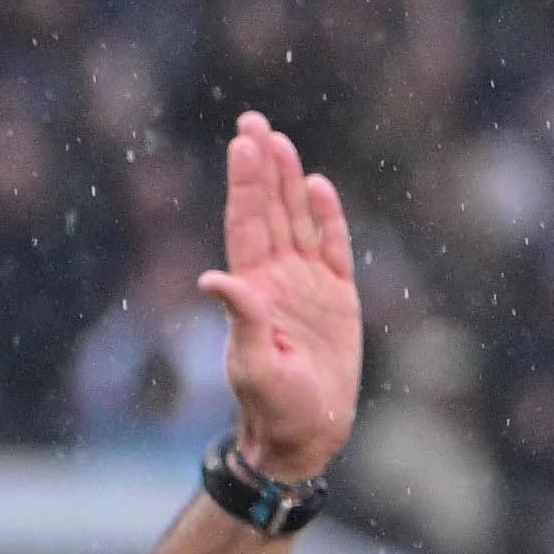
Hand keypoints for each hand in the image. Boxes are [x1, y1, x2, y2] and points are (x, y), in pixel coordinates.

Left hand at [199, 113, 360, 485]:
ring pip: (297, 221)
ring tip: (280, 140)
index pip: (247, 224)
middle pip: (269, 211)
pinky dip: (328, 218)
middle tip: (253, 122)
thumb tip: (214, 279)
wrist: (306, 431)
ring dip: (289, 182)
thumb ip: (242, 319)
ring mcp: (308, 285)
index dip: (245, 184)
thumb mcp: (253, 364)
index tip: (242, 144)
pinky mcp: (338, 298)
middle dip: (261, 167)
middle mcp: (277, 278)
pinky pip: (334, 249)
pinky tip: (320, 186)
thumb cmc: (273, 405)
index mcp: (253, 289)